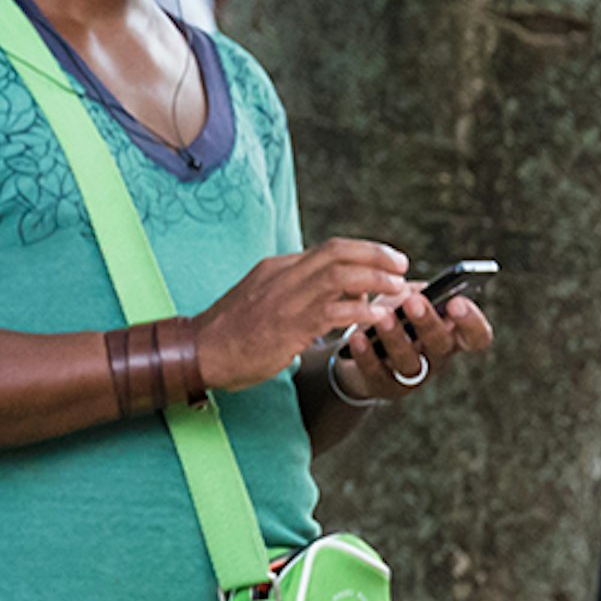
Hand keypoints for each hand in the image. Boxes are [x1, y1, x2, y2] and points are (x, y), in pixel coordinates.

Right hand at [188, 238, 417, 391]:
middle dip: (376, 255)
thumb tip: (332, 294)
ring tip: (399, 288)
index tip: (388, 260)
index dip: (364, 251)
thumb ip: (294, 293)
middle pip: (338, 252)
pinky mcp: (287, 326)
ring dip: (375, 279)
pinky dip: (360, 310)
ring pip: (339, 275)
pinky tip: (377, 316)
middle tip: (402, 266)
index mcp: (278, 267)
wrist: (198, 352)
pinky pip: (331, 310)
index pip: (329, 249)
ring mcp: (284, 300)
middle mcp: (283, 276)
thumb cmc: (231, 334)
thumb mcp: (263, 300)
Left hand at [351, 278, 495, 393]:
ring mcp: (412, 376)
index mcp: (453, 334)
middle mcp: (437, 357)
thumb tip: (417, 291)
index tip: (457, 302)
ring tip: (382, 318)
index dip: (472, 322)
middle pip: (441, 345)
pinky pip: (376, 372)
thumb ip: (418, 293)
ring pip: (409, 362)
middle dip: (427, 322)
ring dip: (396, 338)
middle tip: (413, 301)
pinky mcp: (384, 386)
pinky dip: (366, 355)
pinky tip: (357, 337)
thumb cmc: (396, 315)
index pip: (478, 336)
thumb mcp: (409, 298)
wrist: (362, 348)